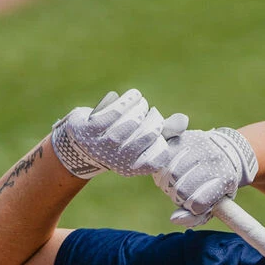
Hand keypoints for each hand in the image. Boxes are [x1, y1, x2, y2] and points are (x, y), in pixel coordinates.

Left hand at [51, 89, 187, 178]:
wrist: (80, 145)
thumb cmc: (119, 141)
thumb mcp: (143, 140)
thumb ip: (165, 132)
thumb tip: (184, 120)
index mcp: (134, 168)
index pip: (159, 155)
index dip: (162, 138)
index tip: (157, 130)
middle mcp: (119, 161)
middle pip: (146, 136)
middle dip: (153, 119)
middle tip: (151, 113)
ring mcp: (102, 145)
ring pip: (130, 123)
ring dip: (140, 108)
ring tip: (141, 104)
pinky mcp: (90, 129)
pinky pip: (114, 112)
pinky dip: (128, 100)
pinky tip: (134, 96)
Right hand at [153, 127, 258, 227]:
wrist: (227, 151)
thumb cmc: (219, 184)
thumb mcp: (215, 204)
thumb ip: (195, 217)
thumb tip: (173, 220)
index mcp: (225, 178)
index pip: (198, 203)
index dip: (194, 208)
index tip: (198, 204)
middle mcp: (211, 159)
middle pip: (180, 190)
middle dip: (180, 197)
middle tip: (187, 192)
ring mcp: (196, 146)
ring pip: (169, 174)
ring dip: (168, 183)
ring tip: (178, 182)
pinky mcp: (181, 138)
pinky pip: (162, 158)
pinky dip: (161, 169)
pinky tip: (168, 170)